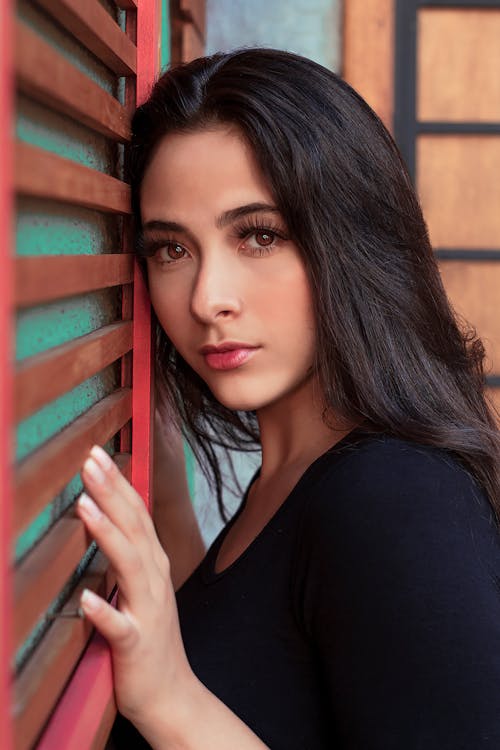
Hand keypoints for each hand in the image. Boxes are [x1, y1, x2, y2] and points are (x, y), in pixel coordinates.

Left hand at [77, 445, 194, 729]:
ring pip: (129, 566)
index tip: (97, 455)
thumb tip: (107, 517)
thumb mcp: (143, 586)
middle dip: (112, 492)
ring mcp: (149, 610)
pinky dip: (105, 612)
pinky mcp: (137, 644)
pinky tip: (87, 600)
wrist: (172, 693)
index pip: (136, 514)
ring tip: (84, 506)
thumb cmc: (151, 637)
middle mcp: (154, 580)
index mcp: (153, 564)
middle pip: (134, 528)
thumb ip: (129, 553)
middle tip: (91, 459)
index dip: (118, 483)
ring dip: (108, 534)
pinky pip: (120, 627)